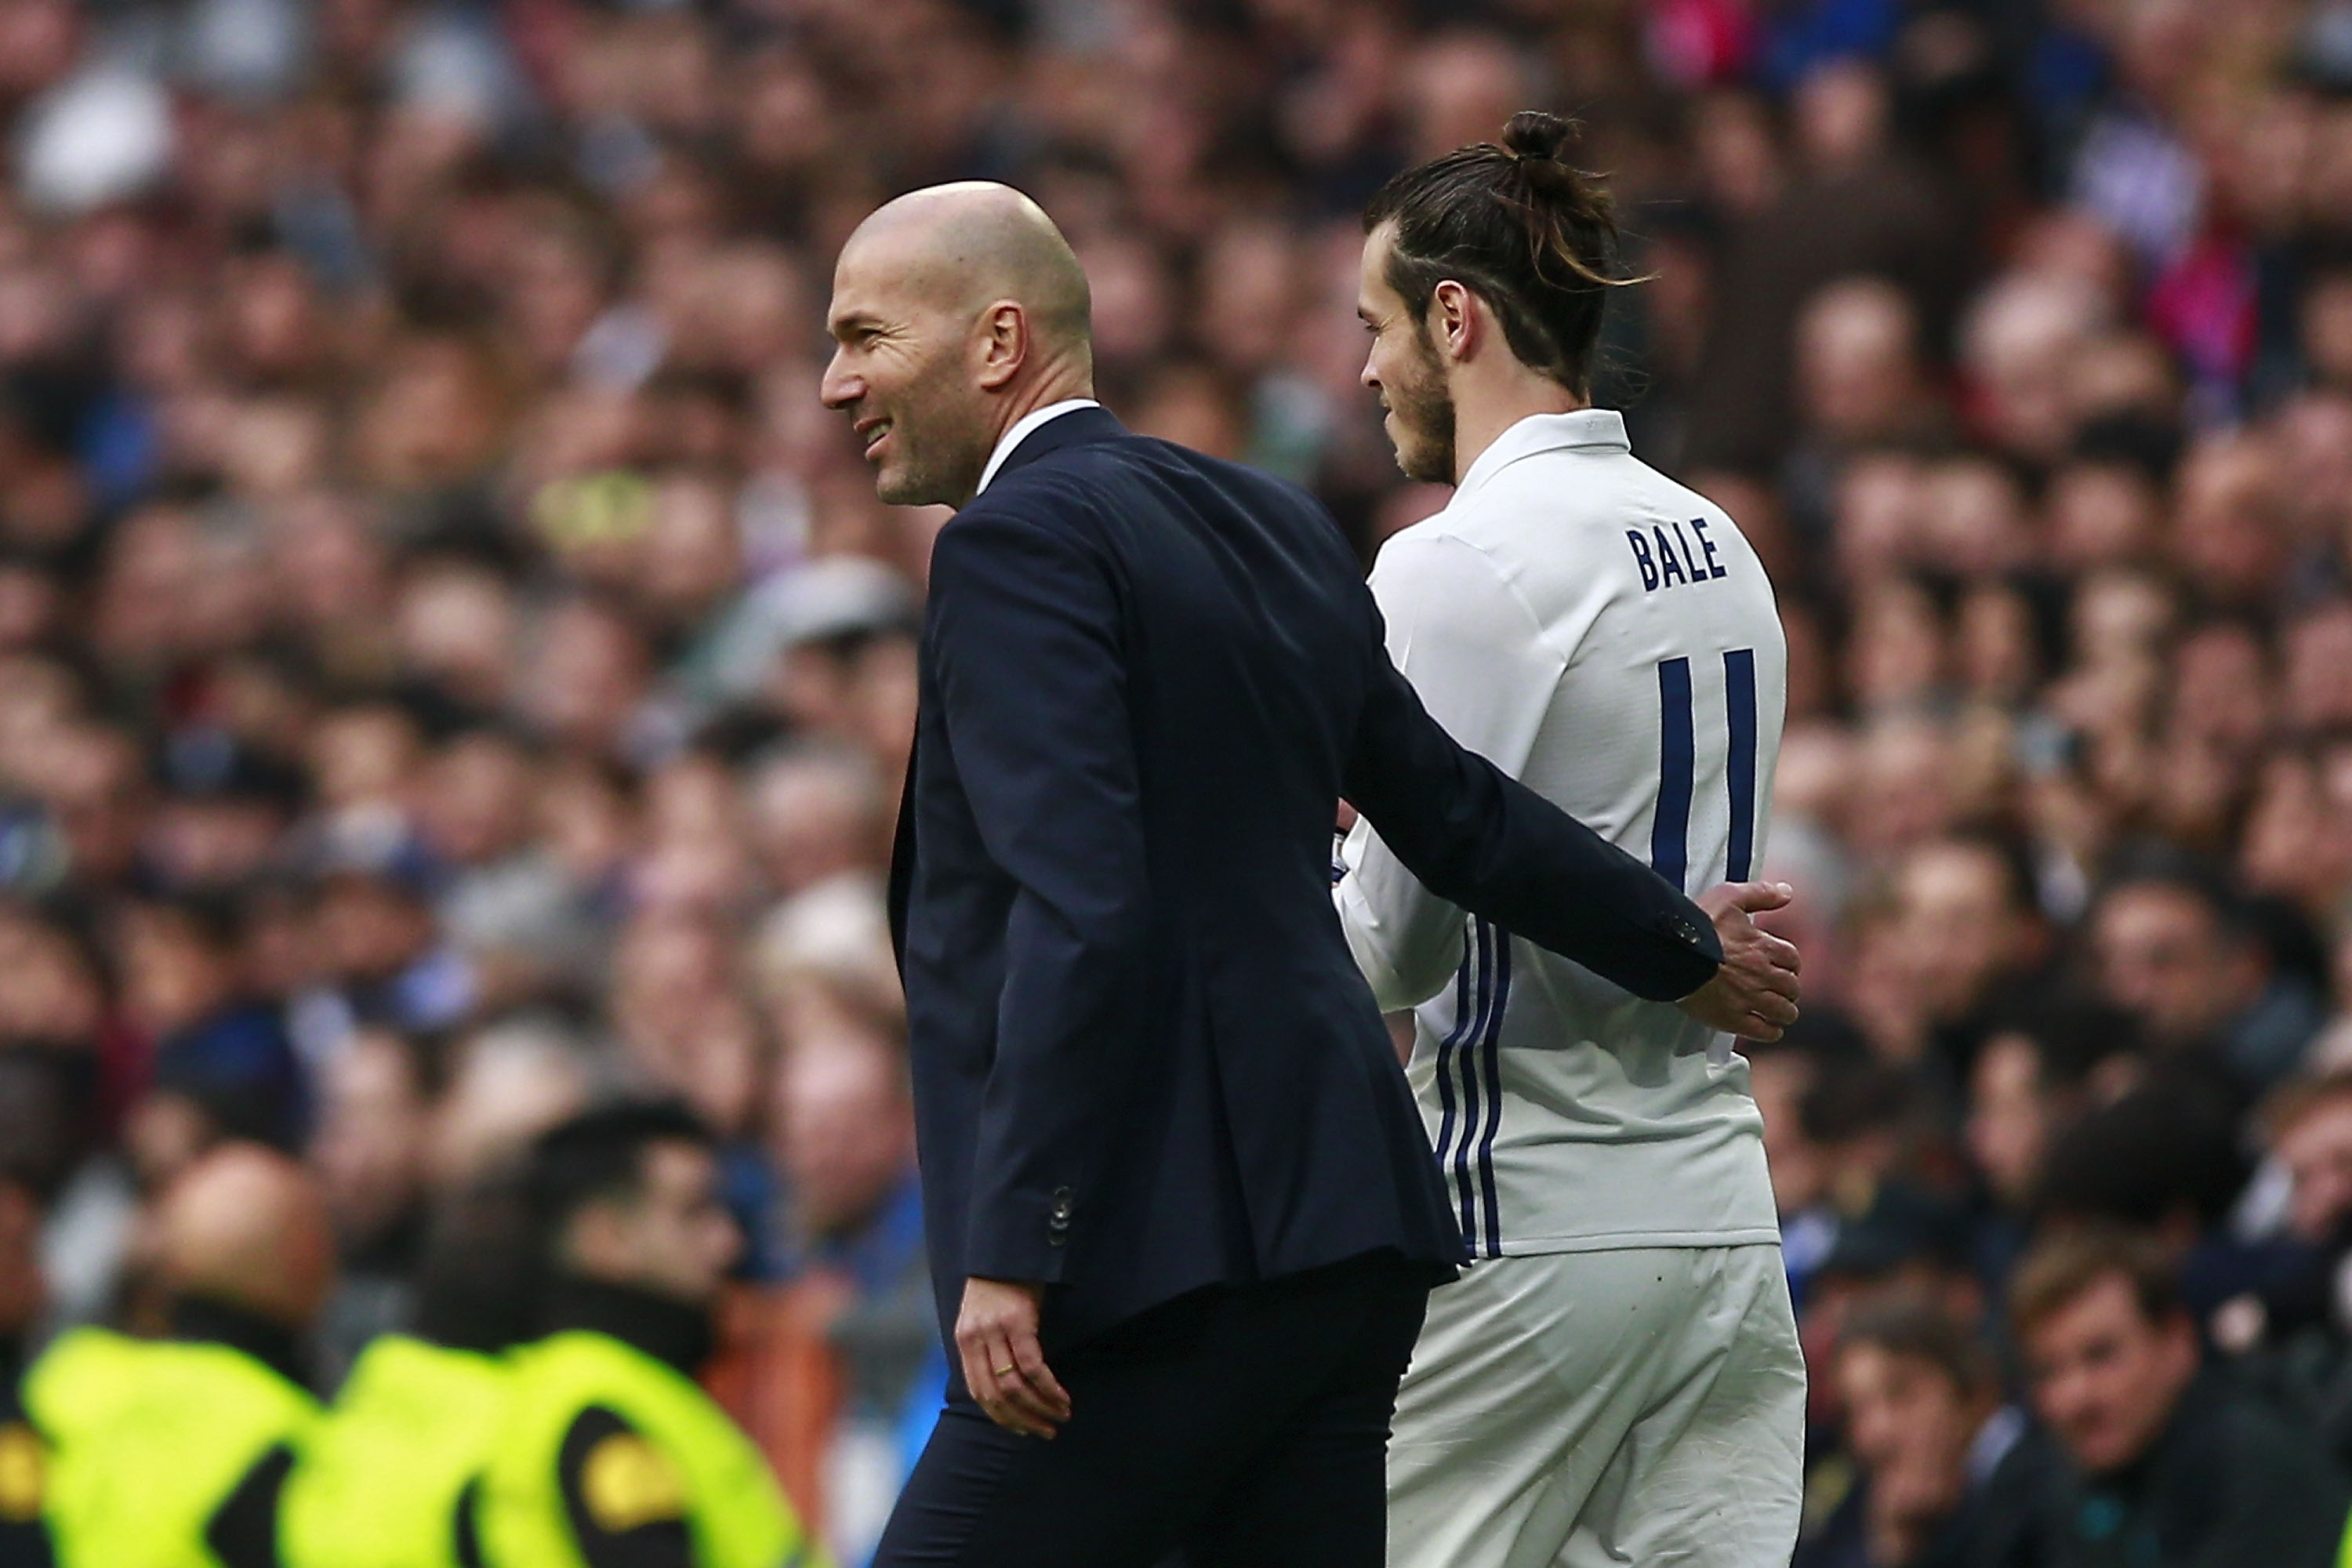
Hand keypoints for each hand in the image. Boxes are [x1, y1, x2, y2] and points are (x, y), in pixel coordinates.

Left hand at [954, 1276, 1071, 1437]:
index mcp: (964, 1341)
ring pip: (1014, 1385)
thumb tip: (1002, 1385)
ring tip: (1059, 1417)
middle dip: (1022, 1419)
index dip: (1000, 1417)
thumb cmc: (1000, 1283)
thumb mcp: (983, 1316)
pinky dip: (1048, 1387)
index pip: (978, 1392)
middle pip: (996, 1395)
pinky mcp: (1019, 1321)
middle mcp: (975, 1339)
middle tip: (1045, 1432)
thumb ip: (986, 1347)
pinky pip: (1033, 1366)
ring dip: (1039, 1408)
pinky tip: (1062, 1397)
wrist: (1007, 1248)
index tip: (1021, 1430)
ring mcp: (996, 1330)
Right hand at [1675, 881, 1800, 1040]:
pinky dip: (1770, 1031)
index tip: (1782, 966)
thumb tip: (1787, 891)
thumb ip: (1760, 894)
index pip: (1792, 959)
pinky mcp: (1733, 1019)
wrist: (1671, 952)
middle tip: (1779, 990)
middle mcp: (1762, 974)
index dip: (1789, 963)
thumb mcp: (1729, 897)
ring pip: (1783, 1012)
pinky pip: (1763, 1032)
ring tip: (1778, 1012)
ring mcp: (1749, 999)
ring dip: (1784, 1011)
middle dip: (1788, 989)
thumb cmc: (1697, 924)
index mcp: (1763, 946)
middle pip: (1791, 987)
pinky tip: (1769, 1029)